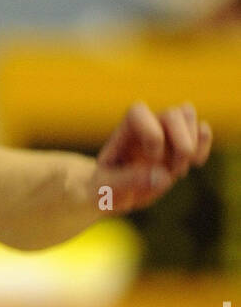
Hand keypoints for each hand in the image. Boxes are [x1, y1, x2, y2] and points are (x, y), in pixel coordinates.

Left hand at [93, 102, 211, 213]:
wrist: (112, 193)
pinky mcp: (179, 143)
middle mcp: (146, 126)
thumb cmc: (102, 188)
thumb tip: (163, 177)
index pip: (138, 112)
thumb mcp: (105, 189)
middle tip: (176, 170)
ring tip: (180, 170)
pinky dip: (203, 145)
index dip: (151, 132)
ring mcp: (165, 132)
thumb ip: (128, 181)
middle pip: (172, 113)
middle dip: (181, 141)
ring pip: (187, 115)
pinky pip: (199, 130)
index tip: (153, 158)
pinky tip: (196, 163)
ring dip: (193, 143)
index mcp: (123, 132)